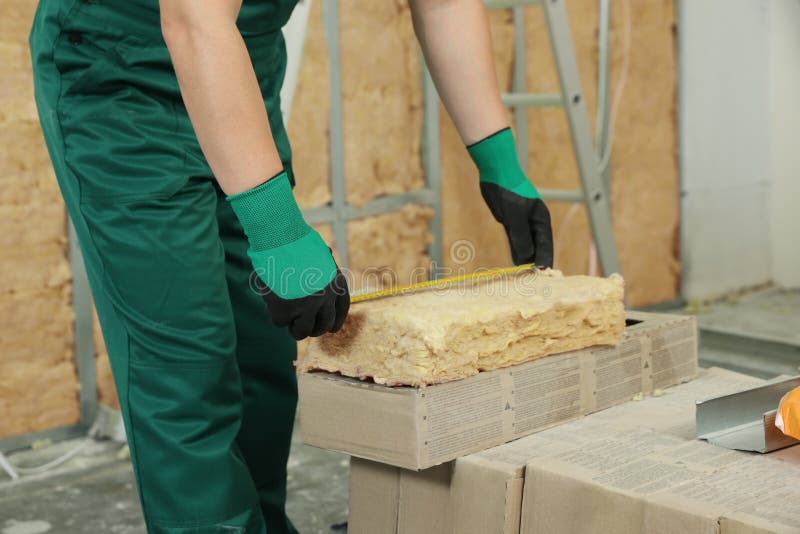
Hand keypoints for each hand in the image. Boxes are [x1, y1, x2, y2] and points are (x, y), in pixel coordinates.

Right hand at [228, 172, 349, 339]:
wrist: (279, 237)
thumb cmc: (296, 239)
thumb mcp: (319, 253)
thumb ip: (322, 268)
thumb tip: (326, 259)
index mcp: (337, 282)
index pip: (341, 310)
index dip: (336, 321)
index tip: (331, 328)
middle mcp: (326, 297)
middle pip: (323, 325)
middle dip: (313, 328)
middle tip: (302, 326)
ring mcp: (306, 307)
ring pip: (302, 331)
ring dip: (294, 328)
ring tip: (286, 317)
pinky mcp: (286, 311)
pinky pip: (280, 323)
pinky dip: (275, 314)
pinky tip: (272, 301)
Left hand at [468, 128, 553, 267]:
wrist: (496, 172)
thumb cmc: (508, 190)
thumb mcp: (514, 215)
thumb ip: (520, 236)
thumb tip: (526, 256)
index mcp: (541, 219)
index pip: (545, 244)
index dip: (544, 260)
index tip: (543, 275)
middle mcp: (534, 222)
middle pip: (537, 247)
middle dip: (536, 263)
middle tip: (535, 282)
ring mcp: (522, 222)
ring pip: (525, 245)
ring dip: (525, 259)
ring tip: (525, 277)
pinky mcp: (510, 222)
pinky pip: (515, 241)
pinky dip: (515, 252)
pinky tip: (515, 263)